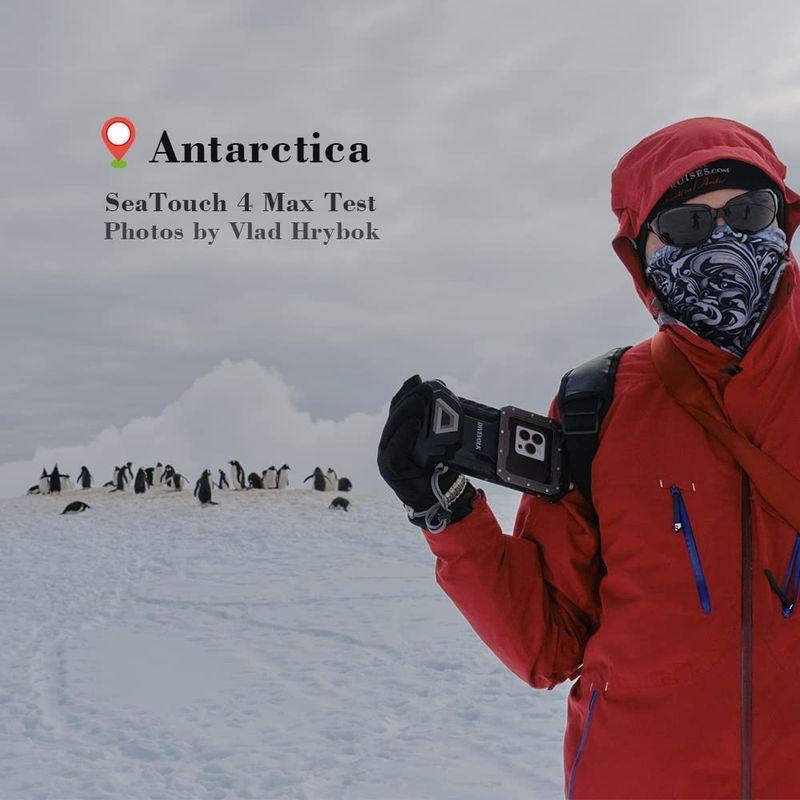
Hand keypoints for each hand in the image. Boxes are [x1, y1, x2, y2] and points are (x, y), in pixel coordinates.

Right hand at [377, 375, 474, 528]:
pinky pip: (395, 450)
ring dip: (405, 413)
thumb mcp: (441, 443)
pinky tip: (414, 423)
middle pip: (394, 417)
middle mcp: (389, 446)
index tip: (417, 378)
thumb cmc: (441, 471)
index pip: (398, 410)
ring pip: (392, 431)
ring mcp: (387, 459)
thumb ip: (440, 426)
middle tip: (422, 388)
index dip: (405, 393)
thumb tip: (453, 401)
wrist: (441, 500)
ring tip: (418, 401)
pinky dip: (403, 435)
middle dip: (407, 399)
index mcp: (398, 437)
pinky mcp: (391, 472)